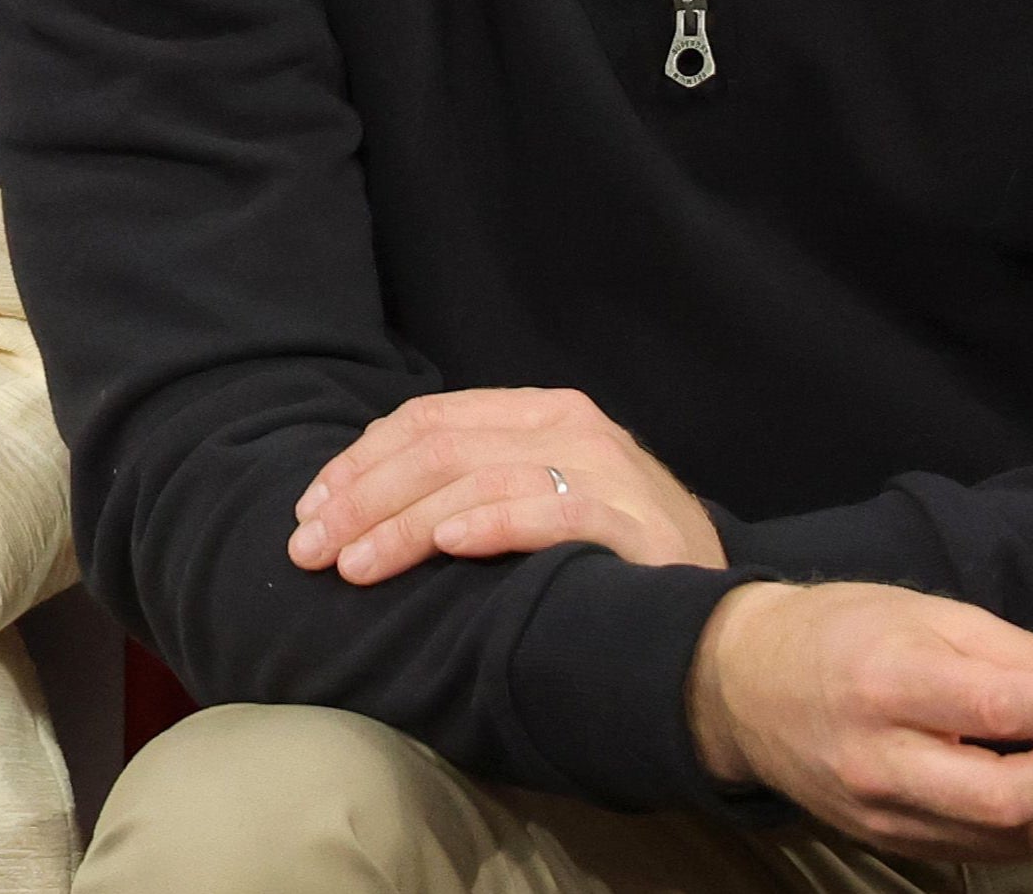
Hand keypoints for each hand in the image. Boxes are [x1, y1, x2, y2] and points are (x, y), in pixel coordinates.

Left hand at [287, 387, 725, 584]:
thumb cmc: (617, 568)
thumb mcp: (542, 507)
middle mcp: (570, 427)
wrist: (723, 619)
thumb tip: (368, 507)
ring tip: (354, 565)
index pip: (429, 419)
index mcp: (542, 413)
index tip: (309, 510)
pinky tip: (443, 545)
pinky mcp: (629, 519)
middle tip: (309, 549)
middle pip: (438, 447)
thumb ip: (476, 489)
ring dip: (401, 524)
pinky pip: (543, 510)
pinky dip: (487, 524)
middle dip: (361, 498)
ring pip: (473, 477)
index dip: (360, 462)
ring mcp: (603, 469)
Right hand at [687, 581, 1032, 862]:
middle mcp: (884, 763)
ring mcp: (887, 816)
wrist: (741, 686)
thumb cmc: (837, 631)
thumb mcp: (923, 610)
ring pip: (1014, 835)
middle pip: (1016, 800)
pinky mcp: (895, 843)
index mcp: (887, 685)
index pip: (1006, 710)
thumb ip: (1015, 650)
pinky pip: (991, 846)